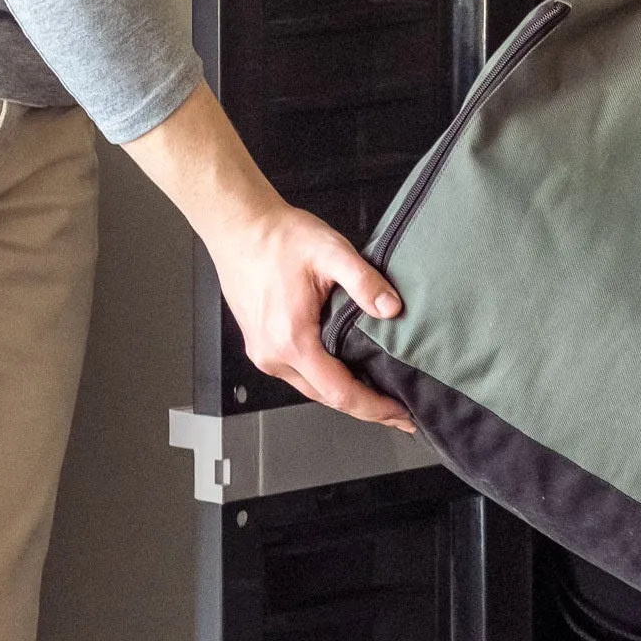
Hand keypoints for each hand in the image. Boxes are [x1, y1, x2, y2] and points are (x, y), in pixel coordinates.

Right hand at [203, 197, 414, 429]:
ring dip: (345, 394)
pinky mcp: (260, 344)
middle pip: (326, 397)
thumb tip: (391, 309)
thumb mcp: (331, 251)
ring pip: (311, 388)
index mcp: (291, 339)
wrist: (239, 226)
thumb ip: (364, 282)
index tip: (402, 415)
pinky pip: (298, 373)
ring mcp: (263, 352)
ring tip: (379, 396)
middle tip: (401, 412)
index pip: (339, 391)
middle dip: (366, 407)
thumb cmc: (278, 237)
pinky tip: (346, 373)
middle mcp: (273, 354)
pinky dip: (325, 379)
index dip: (375, 408)